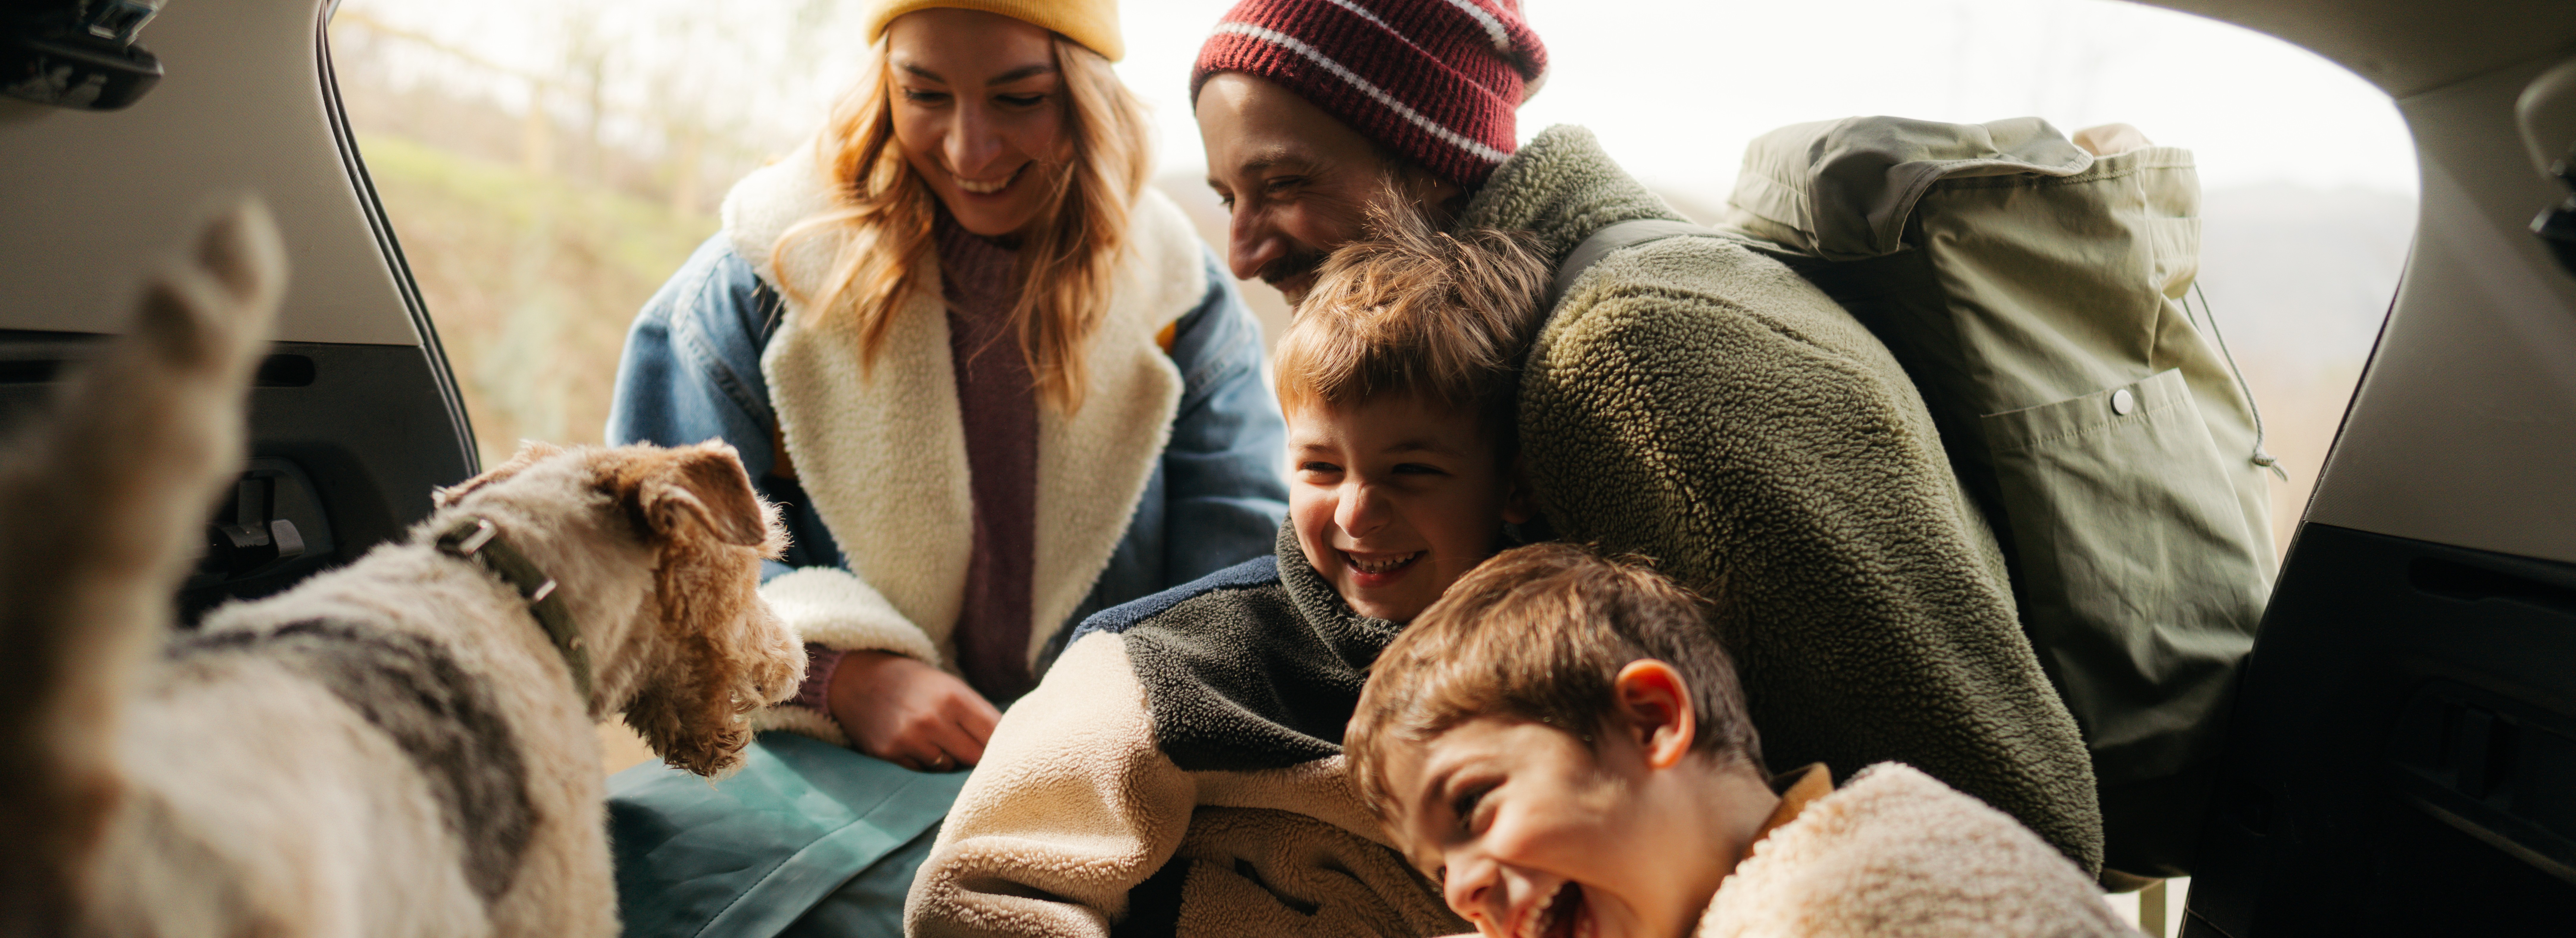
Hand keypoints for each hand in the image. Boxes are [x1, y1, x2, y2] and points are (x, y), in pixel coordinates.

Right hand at [825, 651, 1000, 771]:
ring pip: (948, 768)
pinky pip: (922, 772)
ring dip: (949, 760)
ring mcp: (909, 739)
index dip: (1001, 744)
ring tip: (937, 740)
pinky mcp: (889, 754)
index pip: (994, 735)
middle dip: (976, 755)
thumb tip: (1009, 746)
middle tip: (968, 745)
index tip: (1002, 748)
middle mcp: (932, 720)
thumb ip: (979, 714)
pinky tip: (915, 744)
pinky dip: (924, 763)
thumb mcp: (951, 686)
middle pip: (974, 757)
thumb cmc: (915, 683)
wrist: (858, 678)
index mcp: (954, 697)